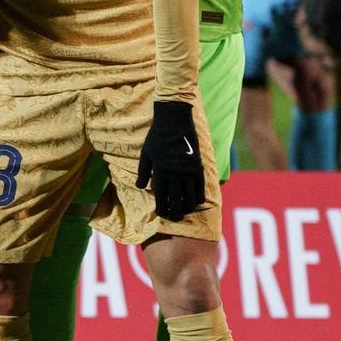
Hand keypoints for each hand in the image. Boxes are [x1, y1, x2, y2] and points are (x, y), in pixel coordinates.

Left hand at [137, 100, 205, 219]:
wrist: (175, 121)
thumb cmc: (157, 137)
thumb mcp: (146, 154)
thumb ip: (143, 172)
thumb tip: (140, 187)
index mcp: (160, 171)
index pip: (161, 196)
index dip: (161, 208)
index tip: (161, 215)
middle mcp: (175, 173)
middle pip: (176, 199)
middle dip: (175, 211)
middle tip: (174, 218)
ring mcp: (188, 170)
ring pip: (190, 195)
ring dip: (187, 206)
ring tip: (184, 212)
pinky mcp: (198, 166)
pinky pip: (200, 186)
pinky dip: (198, 196)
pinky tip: (196, 202)